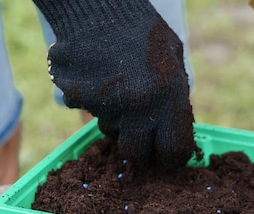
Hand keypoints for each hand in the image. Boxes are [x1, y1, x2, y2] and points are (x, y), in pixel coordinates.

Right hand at [34, 0, 195, 168]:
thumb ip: (174, 95)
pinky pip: (86, 111)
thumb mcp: (172, 59)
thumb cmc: (143, 31)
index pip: (174, 149)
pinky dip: (91, 100)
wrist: (98, 6)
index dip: (171, 158)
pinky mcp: (78, 97)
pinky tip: (96, 76)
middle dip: (138, 147)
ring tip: (117, 88)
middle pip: (136, 153)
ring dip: (115, 119)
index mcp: (169, 95)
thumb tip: (176, 129)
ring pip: (110, 131)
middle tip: (138, 132)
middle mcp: (139, 105)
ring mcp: (106, 103)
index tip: (166, 157)